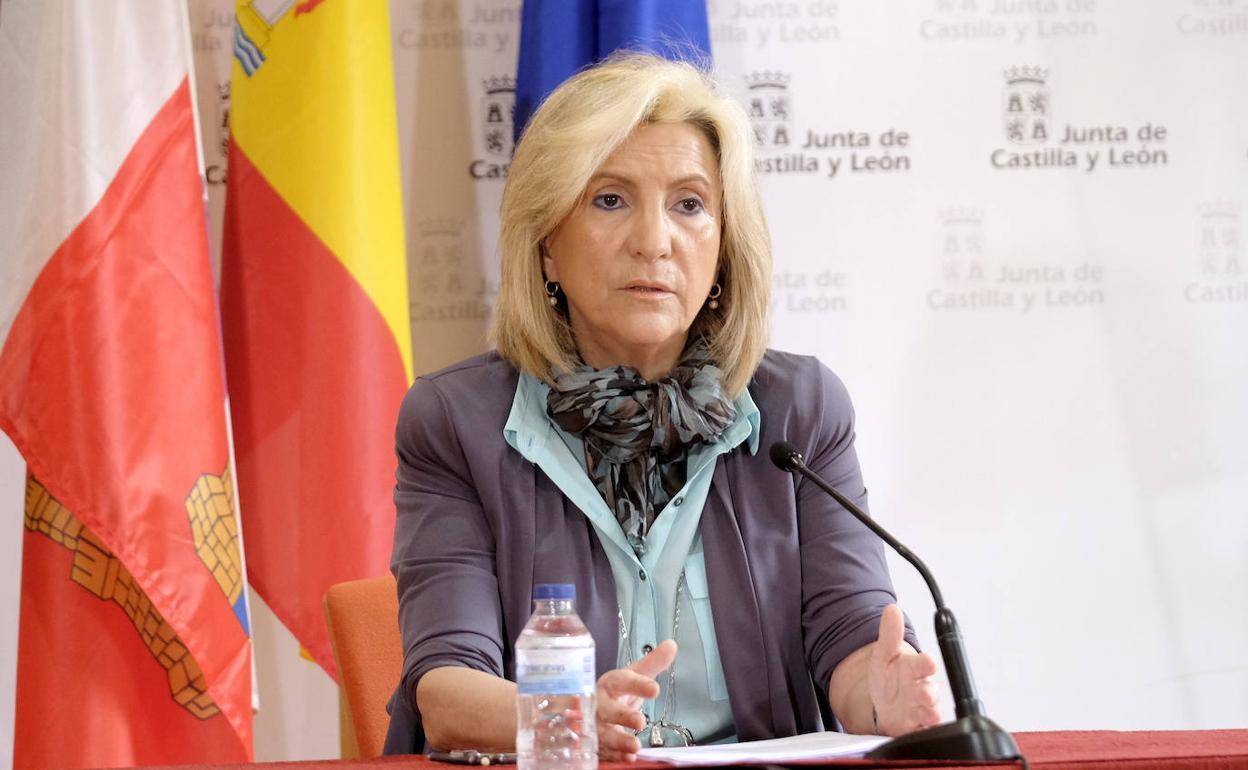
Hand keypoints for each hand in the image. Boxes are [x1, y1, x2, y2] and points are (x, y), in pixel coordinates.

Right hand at [594, 640, 676, 760]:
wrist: (589, 709)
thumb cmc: (615, 692)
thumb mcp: (633, 676)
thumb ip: (652, 663)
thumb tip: (672, 645)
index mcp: (610, 684)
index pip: (621, 681)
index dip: (637, 685)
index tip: (654, 689)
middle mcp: (599, 704)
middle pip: (608, 709)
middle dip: (622, 715)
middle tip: (640, 720)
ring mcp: (594, 725)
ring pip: (603, 733)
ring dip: (618, 741)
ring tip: (635, 747)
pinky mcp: (594, 743)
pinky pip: (602, 751)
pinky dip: (614, 756)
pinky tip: (627, 759)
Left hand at [867, 605, 940, 734]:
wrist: (883, 702)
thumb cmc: (889, 676)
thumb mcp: (884, 654)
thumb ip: (889, 633)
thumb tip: (891, 609)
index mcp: (915, 669)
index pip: (925, 664)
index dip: (927, 663)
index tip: (928, 661)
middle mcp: (922, 689)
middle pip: (931, 691)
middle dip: (929, 693)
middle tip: (925, 694)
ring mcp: (920, 710)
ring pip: (931, 713)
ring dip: (929, 714)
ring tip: (927, 713)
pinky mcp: (916, 727)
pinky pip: (924, 732)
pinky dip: (923, 732)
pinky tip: (919, 731)